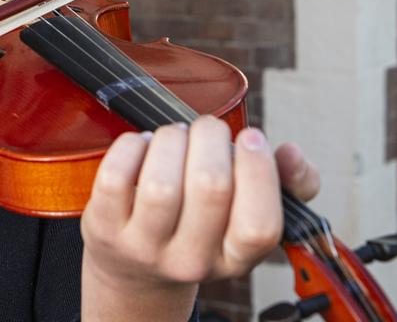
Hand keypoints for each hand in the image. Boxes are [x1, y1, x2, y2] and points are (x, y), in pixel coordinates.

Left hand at [79, 118, 319, 321]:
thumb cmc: (201, 225)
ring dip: (172, 140)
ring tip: (175, 137)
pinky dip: (132, 145)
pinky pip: (117, 176)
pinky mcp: (104, 228)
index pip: (260, 225)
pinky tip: (143, 146)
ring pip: (162, 183)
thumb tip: (292, 154)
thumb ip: (289, 184)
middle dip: (211, 137)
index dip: (259, 171)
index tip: (250, 138)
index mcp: (236, 258)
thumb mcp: (247, 214)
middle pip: (210, 187)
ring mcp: (144, 248)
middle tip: (207, 130)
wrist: (135, 267)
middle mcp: (191, 261)